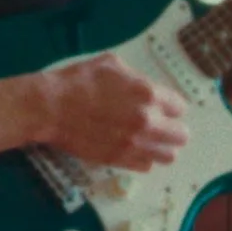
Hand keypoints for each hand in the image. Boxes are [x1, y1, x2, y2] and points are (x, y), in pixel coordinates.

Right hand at [32, 53, 188, 169]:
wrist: (51, 107)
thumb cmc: (79, 80)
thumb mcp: (112, 64)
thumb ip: (136, 77)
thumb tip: (145, 87)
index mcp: (148, 94)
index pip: (180, 107)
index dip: (171, 106)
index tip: (162, 106)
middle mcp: (147, 122)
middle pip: (180, 135)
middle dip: (172, 128)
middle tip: (159, 125)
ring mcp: (134, 144)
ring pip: (167, 156)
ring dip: (161, 147)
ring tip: (149, 140)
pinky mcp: (119, 160)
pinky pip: (146, 166)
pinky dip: (143, 158)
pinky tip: (132, 148)